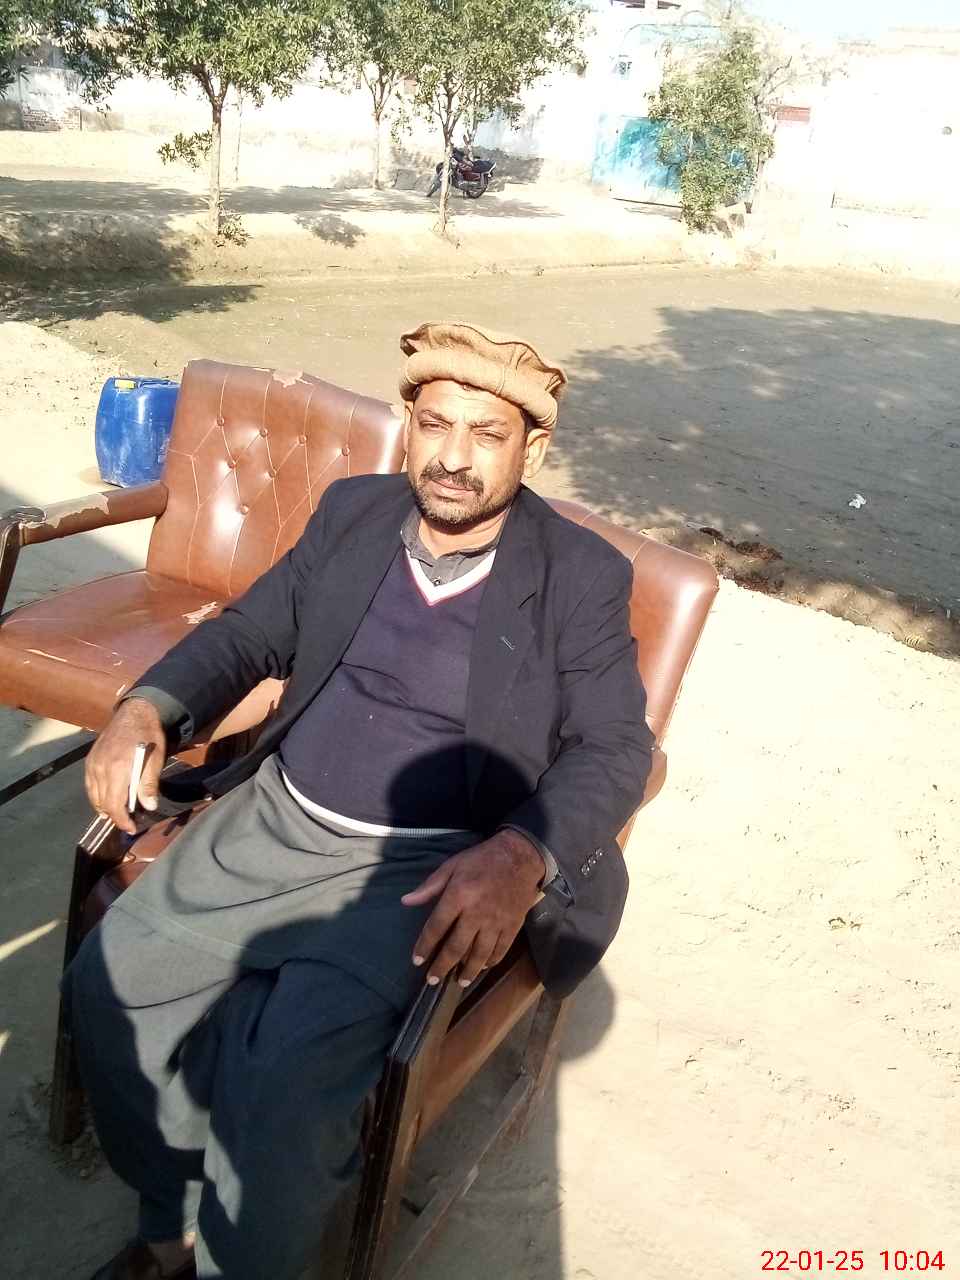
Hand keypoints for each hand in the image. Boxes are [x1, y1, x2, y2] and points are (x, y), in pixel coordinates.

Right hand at [84, 698, 165, 834]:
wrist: (134, 713)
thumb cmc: (148, 736)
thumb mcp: (156, 760)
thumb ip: (149, 784)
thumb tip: (148, 806)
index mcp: (118, 768)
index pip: (114, 804)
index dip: (121, 820)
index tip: (131, 828)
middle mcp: (101, 767)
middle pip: (102, 803)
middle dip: (114, 816)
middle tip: (127, 822)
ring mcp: (93, 763)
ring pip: (93, 795)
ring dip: (104, 808)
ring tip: (117, 814)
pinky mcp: (90, 760)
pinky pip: (89, 785)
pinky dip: (96, 796)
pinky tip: (106, 800)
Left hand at [401, 830, 544, 987]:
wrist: (520, 856)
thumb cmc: (482, 859)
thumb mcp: (452, 865)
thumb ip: (429, 886)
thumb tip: (406, 901)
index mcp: (458, 896)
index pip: (436, 927)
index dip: (424, 946)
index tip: (417, 961)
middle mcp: (476, 913)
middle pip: (456, 947)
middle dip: (442, 966)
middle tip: (432, 980)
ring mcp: (496, 921)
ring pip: (479, 954)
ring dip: (468, 971)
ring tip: (459, 982)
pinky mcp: (512, 925)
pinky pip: (501, 949)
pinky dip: (491, 962)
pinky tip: (482, 967)